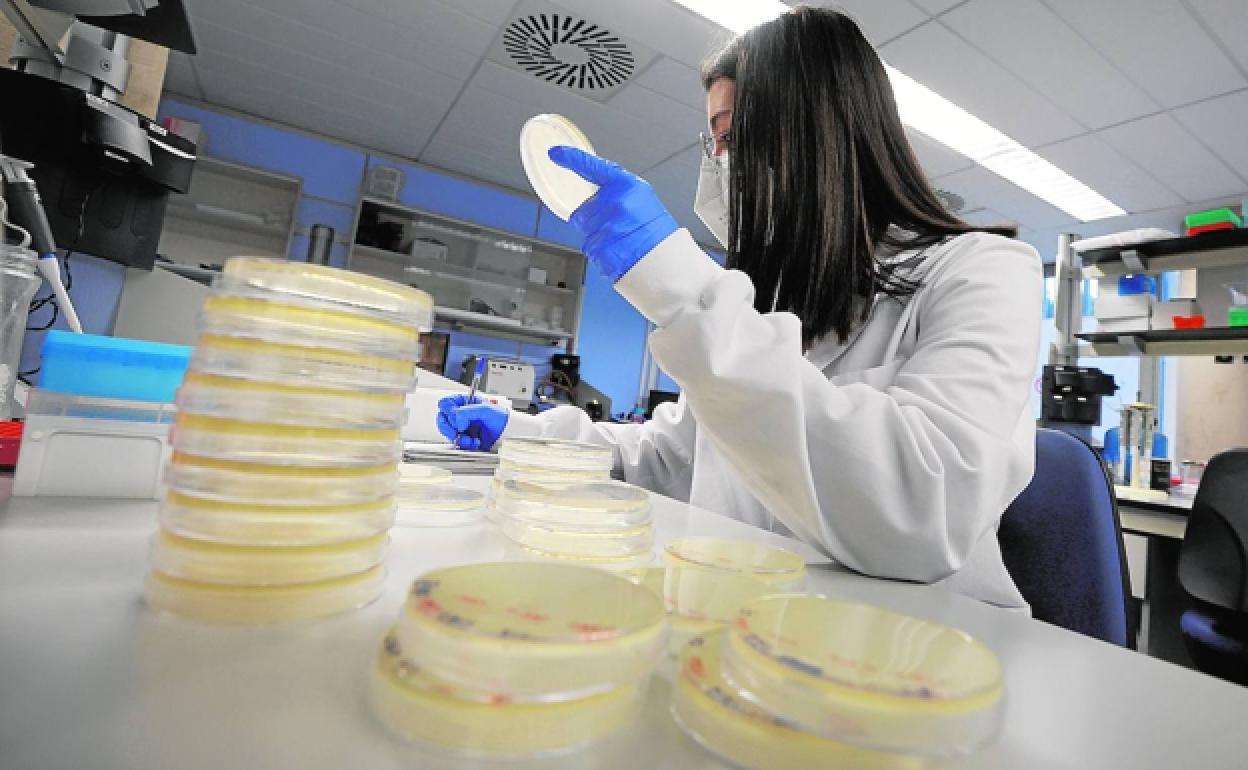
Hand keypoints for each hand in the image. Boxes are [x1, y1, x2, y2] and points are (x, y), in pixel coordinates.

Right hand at [436, 394, 508, 450]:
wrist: (507, 432)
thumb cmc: (499, 417)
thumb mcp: (484, 410)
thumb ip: (467, 411)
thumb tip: (456, 419)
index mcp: (463, 402)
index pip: (445, 404)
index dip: (447, 411)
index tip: (456, 418)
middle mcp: (459, 414)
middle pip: (441, 419)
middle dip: (448, 427)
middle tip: (458, 431)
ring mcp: (460, 427)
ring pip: (447, 432)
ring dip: (457, 437)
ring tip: (470, 438)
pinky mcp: (463, 438)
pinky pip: (456, 442)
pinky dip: (464, 444)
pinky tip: (474, 442)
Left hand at [548, 145, 678, 281]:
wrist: (668, 260)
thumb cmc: (656, 231)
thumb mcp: (642, 199)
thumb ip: (617, 192)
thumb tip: (594, 194)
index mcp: (627, 186)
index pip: (593, 168)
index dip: (572, 159)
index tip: (555, 154)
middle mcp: (617, 203)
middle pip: (582, 211)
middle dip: (592, 220)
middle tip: (615, 227)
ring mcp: (609, 226)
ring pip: (585, 231)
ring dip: (597, 237)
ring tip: (619, 240)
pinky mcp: (603, 248)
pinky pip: (590, 248)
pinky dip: (600, 252)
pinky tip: (618, 251)